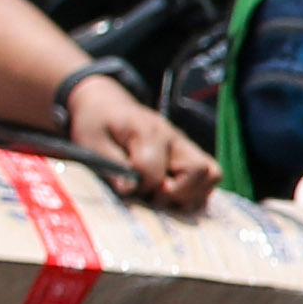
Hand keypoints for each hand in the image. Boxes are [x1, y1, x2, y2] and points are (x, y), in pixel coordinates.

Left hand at [65, 75, 217, 212]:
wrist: (107, 105)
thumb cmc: (97, 124)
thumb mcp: (91, 142)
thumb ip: (110, 165)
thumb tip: (129, 191)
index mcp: (147, 131)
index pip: (154, 170)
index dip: (140, 187)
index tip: (126, 190)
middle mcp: (174, 137)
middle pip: (197, 170)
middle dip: (174, 193)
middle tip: (151, 198)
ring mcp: (186, 145)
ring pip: (211, 174)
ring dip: (191, 194)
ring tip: (165, 198)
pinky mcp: (191, 154)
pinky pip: (211, 175)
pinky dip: (198, 191)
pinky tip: (175, 196)